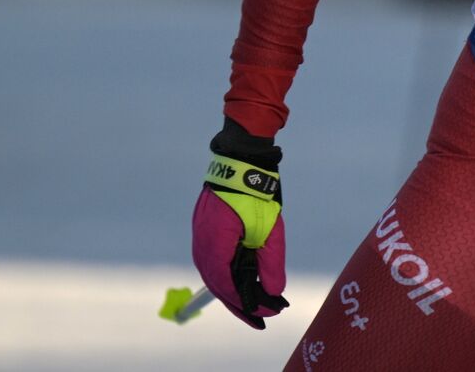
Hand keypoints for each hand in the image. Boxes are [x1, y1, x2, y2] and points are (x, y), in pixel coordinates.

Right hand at [192, 118, 289, 327]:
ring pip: (215, 271)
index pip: (224, 285)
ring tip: (256, 300)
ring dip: (235, 287)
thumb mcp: (270, 230)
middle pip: (217, 282)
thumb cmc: (257, 193)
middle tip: (262, 316)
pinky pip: (215, 257)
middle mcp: (201, 242)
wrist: (242, 158)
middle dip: (240, 301)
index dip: (244, 304)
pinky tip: (245, 277)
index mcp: (214, 243)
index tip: (264, 316)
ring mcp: (201, 234)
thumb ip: (271, 263)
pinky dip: (230, 270)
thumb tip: (273, 292)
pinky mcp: (206, 228)